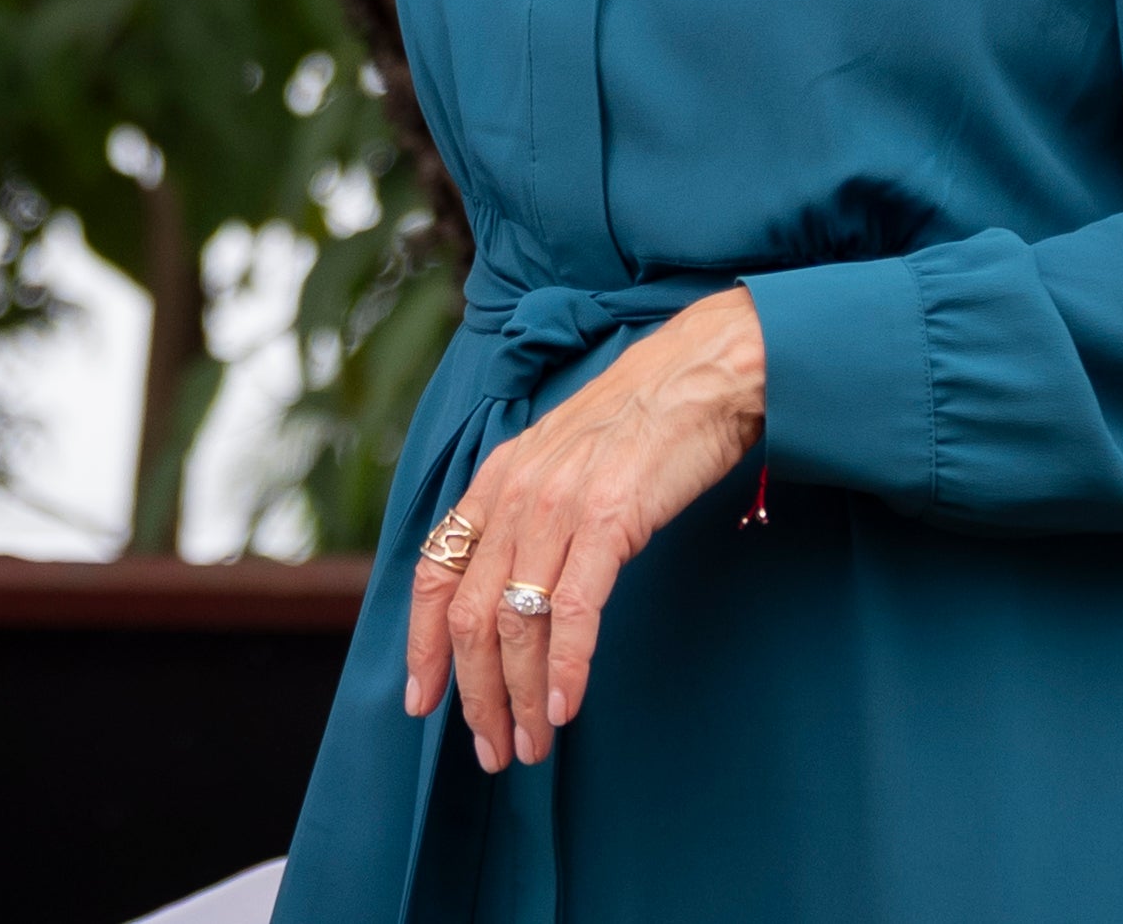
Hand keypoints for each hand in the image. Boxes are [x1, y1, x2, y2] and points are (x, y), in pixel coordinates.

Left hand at [402, 287, 765, 774]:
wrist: (700, 374)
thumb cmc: (637, 426)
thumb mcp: (558, 464)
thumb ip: (525, 517)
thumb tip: (507, 590)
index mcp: (494, 482)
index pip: (433, 573)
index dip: (422, 645)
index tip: (421, 703)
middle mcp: (514, 493)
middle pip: (468, 614)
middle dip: (473, 693)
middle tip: (491, 749)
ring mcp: (559, 505)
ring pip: (514, 621)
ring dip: (519, 695)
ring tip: (532, 743)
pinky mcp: (611, 518)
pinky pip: (574, 608)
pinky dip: (566, 666)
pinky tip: (565, 706)